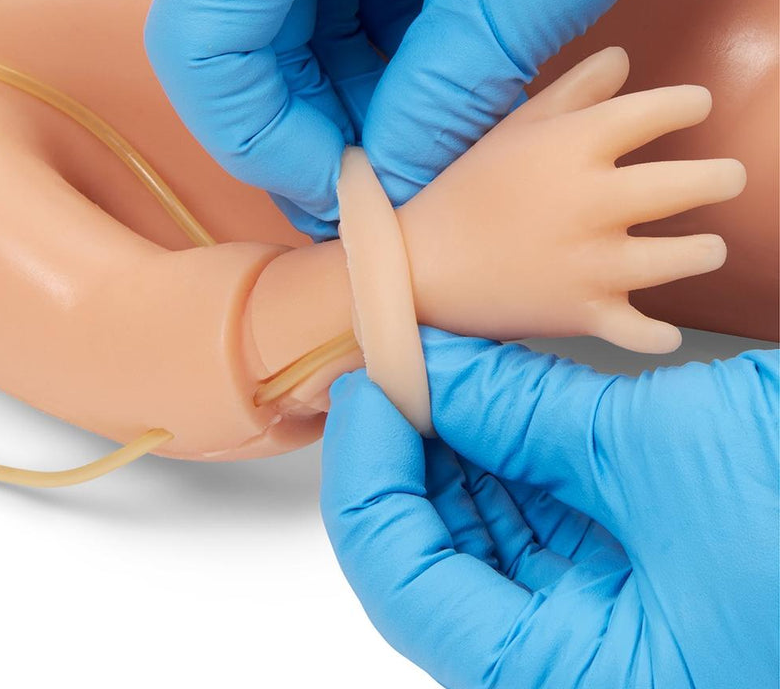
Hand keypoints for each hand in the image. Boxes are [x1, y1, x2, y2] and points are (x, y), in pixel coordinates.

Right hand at [145, 0, 698, 236]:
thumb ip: (443, 98)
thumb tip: (394, 186)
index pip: (203, 45)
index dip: (261, 142)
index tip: (339, 195)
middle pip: (246, 51)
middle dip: (312, 137)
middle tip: (379, 197)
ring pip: (302, 42)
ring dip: (357, 112)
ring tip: (423, 158)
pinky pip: (353, 16)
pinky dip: (390, 71)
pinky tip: (437, 103)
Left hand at [321, 329, 778, 687]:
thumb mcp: (657, 453)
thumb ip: (524, 413)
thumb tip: (432, 367)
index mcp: (574, 681)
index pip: (404, 583)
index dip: (368, 475)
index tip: (364, 388)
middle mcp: (575, 664)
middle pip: (431, 553)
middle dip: (404, 452)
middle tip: (393, 365)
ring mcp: (596, 620)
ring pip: (476, 529)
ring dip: (448, 445)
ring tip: (430, 368)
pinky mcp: (618, 571)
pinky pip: (529, 514)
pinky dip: (499, 451)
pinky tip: (482, 392)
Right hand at [396, 47, 745, 352]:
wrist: (420, 266)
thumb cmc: (466, 191)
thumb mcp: (512, 129)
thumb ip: (571, 89)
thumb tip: (624, 59)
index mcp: (573, 148)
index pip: (660, 111)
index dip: (688, 105)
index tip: (695, 108)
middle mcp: (593, 203)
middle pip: (695, 184)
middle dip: (722, 178)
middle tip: (728, 178)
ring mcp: (592, 264)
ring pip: (684, 258)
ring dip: (704, 252)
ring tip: (707, 249)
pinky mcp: (583, 314)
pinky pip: (642, 333)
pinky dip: (657, 336)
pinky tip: (665, 331)